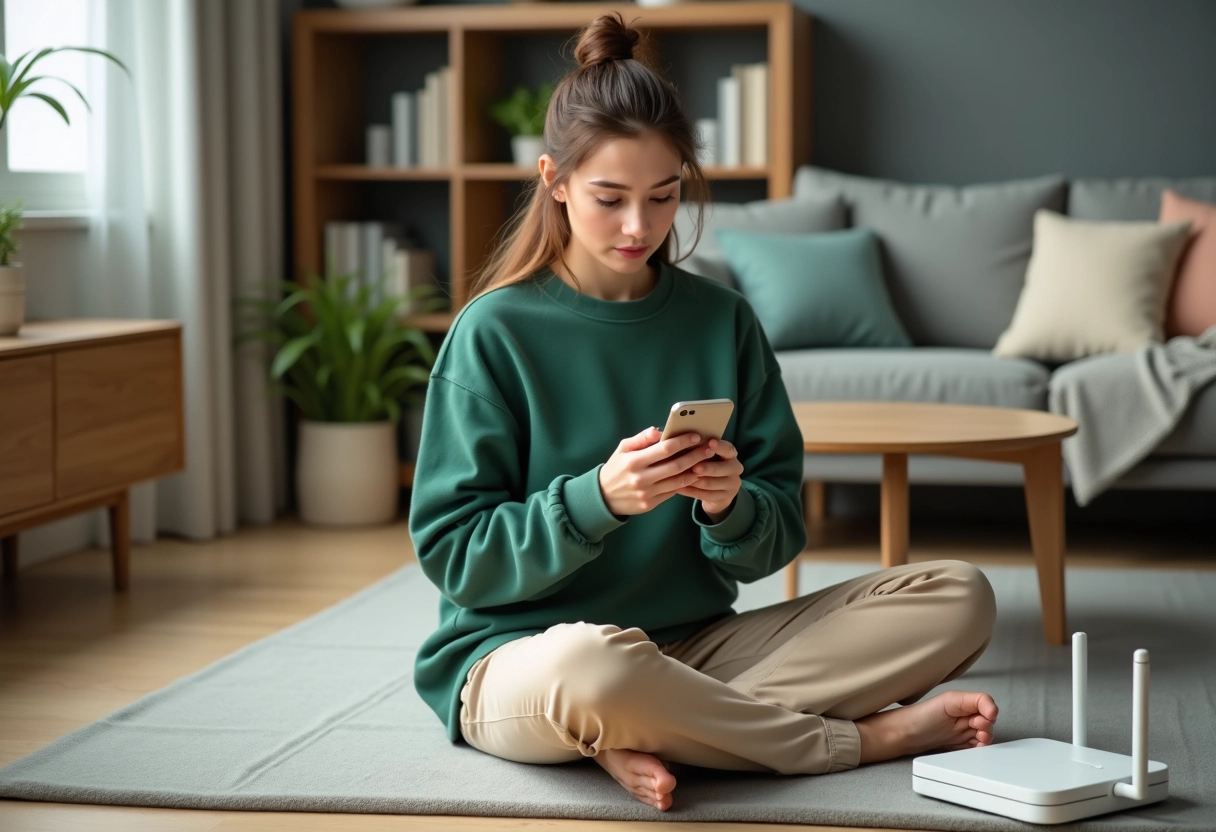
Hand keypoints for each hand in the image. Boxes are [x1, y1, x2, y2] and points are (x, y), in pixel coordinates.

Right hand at [599, 426, 719, 517]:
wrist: (603, 497)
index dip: (683, 442)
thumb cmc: (616, 468)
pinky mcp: (650, 504)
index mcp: (634, 461)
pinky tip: (694, 475)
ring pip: (677, 481)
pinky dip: (685, 483)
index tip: (696, 436)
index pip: (665, 449)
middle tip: (709, 449)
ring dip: (695, 471)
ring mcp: (646, 493)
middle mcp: (641, 478)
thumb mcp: (622, 449)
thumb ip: (641, 438)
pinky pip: (672, 492)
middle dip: (695, 456)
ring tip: (706, 462)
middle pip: (676, 465)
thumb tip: (658, 430)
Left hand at [675, 438, 742, 521]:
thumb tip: (683, 440)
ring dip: (693, 480)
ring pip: (709, 483)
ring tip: (679, 477)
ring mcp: (731, 486)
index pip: (728, 449)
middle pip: (720, 469)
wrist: (720, 493)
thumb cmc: (709, 467)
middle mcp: (735, 469)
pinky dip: (690, 491)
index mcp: (731, 455)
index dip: (720, 446)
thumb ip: (701, 450)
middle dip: (705, 468)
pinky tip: (679, 487)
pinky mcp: (724, 499)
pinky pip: (704, 495)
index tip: (710, 442)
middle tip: (693, 467)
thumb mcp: (710, 457)